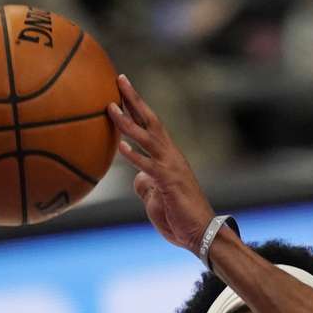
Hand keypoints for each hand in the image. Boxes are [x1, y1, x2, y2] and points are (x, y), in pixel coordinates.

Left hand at [108, 75, 216, 252]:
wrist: (202, 233)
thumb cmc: (180, 217)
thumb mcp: (157, 197)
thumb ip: (146, 183)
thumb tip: (136, 177)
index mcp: (168, 157)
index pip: (151, 125)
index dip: (136, 106)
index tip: (121, 87)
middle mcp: (171, 156)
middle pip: (151, 121)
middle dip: (134, 99)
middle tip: (119, 79)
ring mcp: (171, 168)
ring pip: (148, 138)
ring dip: (128, 122)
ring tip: (110, 107)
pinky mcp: (169, 183)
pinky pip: (149, 166)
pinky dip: (135, 156)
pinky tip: (121, 146)